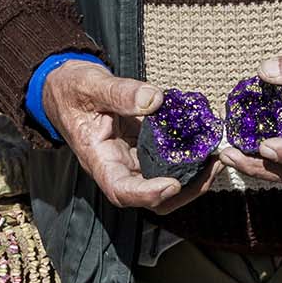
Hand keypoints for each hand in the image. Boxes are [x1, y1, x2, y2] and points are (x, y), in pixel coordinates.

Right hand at [42, 59, 222, 212]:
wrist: (65, 87)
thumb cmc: (71, 89)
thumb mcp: (90, 84)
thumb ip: (120, 92)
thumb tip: (154, 100)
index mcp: (98, 159)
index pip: (121, 190)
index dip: (148, 194)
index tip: (173, 184)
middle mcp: (117, 166)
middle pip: (152, 198)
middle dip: (186, 190)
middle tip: (213, 166)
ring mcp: (131, 160)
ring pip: (164, 183)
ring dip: (193, 178)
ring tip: (217, 156)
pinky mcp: (142, 150)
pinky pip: (167, 162)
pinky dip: (188, 158)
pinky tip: (205, 142)